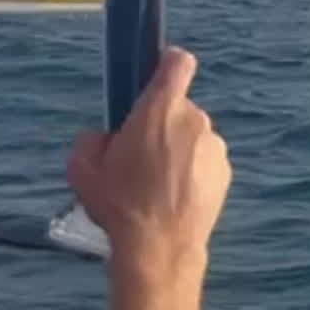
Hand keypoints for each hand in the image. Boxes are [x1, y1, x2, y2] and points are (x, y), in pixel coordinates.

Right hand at [67, 47, 230, 277]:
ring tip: (155, 183)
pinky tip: (174, 195)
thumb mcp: (83, 167)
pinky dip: (192, 169)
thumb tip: (108, 136)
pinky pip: (205, 159)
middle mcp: (195, 120)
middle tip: (138, 154)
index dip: (167, 63)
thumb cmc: (120, 203)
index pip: (178, 63)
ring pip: (192, 136)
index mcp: (161, 109)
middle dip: (160, 123)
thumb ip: (93, 138)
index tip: (157, 73)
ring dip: (177, 149)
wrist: (160, 245)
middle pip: (178, 108)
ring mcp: (215, 146)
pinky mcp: (225, 170)